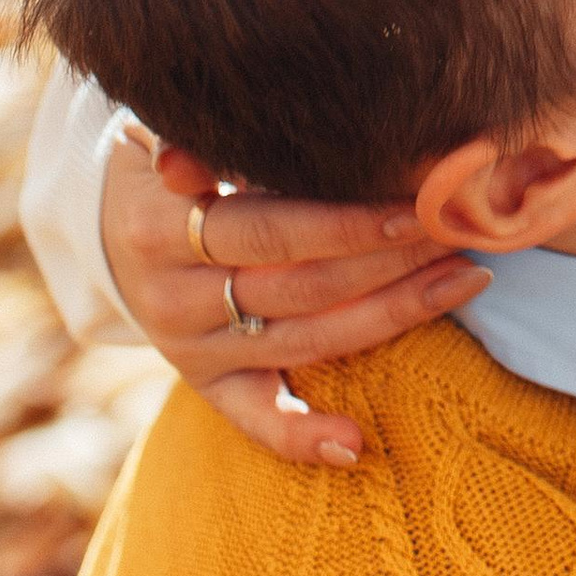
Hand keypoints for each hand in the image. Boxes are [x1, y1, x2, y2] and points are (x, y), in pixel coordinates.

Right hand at [99, 127, 487, 465]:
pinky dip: (302, 436)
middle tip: (458, 233)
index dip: (346, 224)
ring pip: (304, 340)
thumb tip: (182, 161)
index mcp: (158, 229)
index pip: (269, 232)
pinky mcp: (206, 383)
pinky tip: (356, 444)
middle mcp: (172, 299)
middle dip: (389, 261)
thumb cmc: (168, 159)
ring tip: (465, 280)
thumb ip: (189, 139)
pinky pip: (255, 418)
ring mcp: (190, 348)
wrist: (110, 222)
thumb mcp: (160, 132)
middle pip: (301, 287)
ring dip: (392, 315)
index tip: (418, 207)